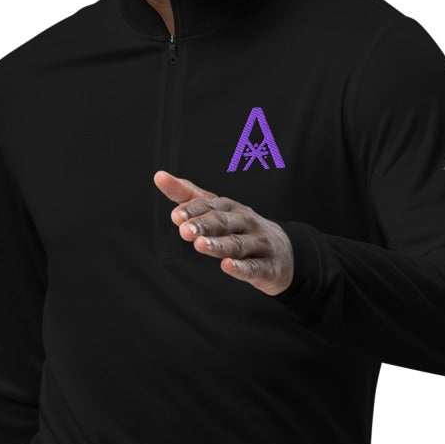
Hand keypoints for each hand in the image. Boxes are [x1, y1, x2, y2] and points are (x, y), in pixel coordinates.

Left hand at [154, 170, 294, 294]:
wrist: (285, 253)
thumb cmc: (243, 229)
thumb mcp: (218, 211)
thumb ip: (189, 196)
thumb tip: (159, 176)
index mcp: (232, 208)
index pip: (211, 206)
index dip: (194, 210)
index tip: (176, 216)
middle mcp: (246, 222)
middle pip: (224, 222)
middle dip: (204, 225)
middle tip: (184, 231)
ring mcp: (259, 244)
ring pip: (237, 244)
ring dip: (219, 245)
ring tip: (200, 245)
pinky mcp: (267, 267)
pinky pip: (254, 267)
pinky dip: (241, 267)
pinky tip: (227, 267)